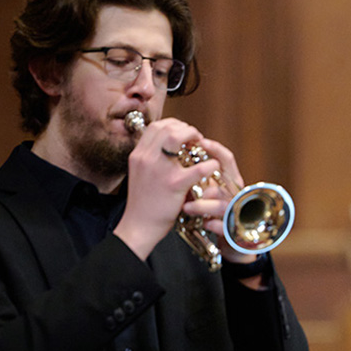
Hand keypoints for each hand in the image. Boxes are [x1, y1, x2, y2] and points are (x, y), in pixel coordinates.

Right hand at [113, 117, 221, 259]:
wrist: (139, 226)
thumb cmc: (143, 203)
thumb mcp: (140, 174)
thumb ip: (150, 159)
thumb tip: (166, 147)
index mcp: (138, 155)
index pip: (155, 127)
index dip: (173, 125)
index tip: (183, 132)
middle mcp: (146, 158)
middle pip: (167, 127)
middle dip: (186, 129)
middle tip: (196, 138)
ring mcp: (159, 169)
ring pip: (177, 137)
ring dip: (194, 138)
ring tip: (202, 148)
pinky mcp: (174, 184)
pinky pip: (198, 167)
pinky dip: (209, 164)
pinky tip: (212, 167)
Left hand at [176, 136, 262, 267]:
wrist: (233, 239)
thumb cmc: (216, 211)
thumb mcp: (210, 191)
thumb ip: (201, 177)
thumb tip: (179, 157)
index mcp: (231, 182)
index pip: (227, 159)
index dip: (216, 149)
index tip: (201, 142)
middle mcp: (236, 194)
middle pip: (227, 180)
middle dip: (208, 176)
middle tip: (189, 175)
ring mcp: (237, 212)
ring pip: (223, 204)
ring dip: (204, 205)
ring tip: (186, 207)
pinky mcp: (234, 231)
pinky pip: (224, 226)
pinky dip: (213, 225)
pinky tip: (204, 224)